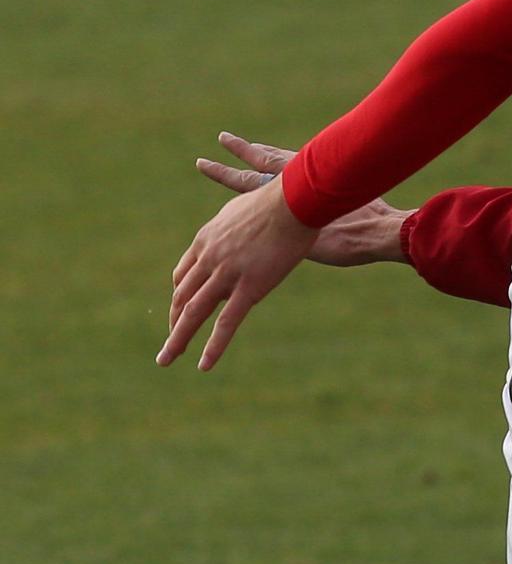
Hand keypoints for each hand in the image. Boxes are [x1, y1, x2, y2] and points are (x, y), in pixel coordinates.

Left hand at [158, 133, 404, 373]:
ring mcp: (227, 274)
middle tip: (169, 344)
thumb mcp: (241, 207)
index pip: (183, 275)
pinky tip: (204, 365)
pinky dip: (213, 347)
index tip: (180, 310)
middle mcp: (209, 258)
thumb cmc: (275, 198)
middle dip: (174, 322)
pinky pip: (226, 323)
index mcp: (206, 240)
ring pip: (194, 313)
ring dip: (177, 339)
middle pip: (182, 297)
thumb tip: (234, 228)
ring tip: (166, 359)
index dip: (179, 296)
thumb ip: (231, 225)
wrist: (293, 199)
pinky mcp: (249, 287)